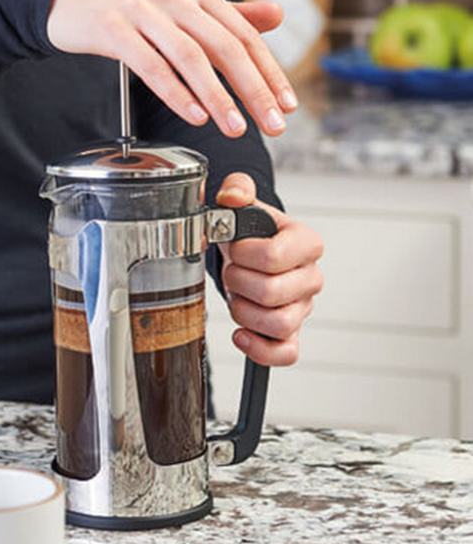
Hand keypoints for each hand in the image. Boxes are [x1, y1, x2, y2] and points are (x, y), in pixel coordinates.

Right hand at [47, 0, 297, 138]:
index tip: (286, 105)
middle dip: (254, 90)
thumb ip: (229, 13)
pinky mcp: (113, 29)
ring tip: (236, 129)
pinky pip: (150, 65)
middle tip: (273, 125)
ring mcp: (143, 10)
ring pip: (190, 57)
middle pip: (226, 46)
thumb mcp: (183, 0)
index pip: (245, 34)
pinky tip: (194, 116)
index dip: (270, 71)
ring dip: (218, 97)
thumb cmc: (130, 2)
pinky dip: (175, 93)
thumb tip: (277, 16)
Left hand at [216, 173, 323, 365]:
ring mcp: (302, 309)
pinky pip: (285, 354)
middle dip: (238, 282)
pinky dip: (259, 348)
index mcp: (306, 243)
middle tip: (232, 271)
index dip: (243, 255)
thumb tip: (232, 195)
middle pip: (272, 292)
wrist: (249, 256)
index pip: (274, 256)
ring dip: (243, 312)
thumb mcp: (242, 206)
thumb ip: (237, 189)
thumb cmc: (249, 235)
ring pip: (277, 324)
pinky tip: (240, 334)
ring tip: (236, 296)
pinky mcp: (290, 334)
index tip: (235, 247)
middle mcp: (310, 278)